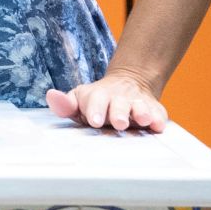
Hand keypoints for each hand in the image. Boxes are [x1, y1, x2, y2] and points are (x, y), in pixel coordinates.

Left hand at [45, 68, 166, 132]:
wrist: (126, 84)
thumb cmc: (96, 102)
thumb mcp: (79, 101)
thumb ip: (65, 103)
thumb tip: (51, 96)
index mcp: (97, 96)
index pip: (95, 100)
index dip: (95, 109)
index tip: (94, 121)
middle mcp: (118, 98)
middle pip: (118, 104)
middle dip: (118, 113)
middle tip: (119, 123)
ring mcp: (137, 103)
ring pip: (140, 107)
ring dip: (141, 113)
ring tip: (142, 120)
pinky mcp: (154, 110)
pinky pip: (158, 113)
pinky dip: (159, 118)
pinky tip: (158, 125)